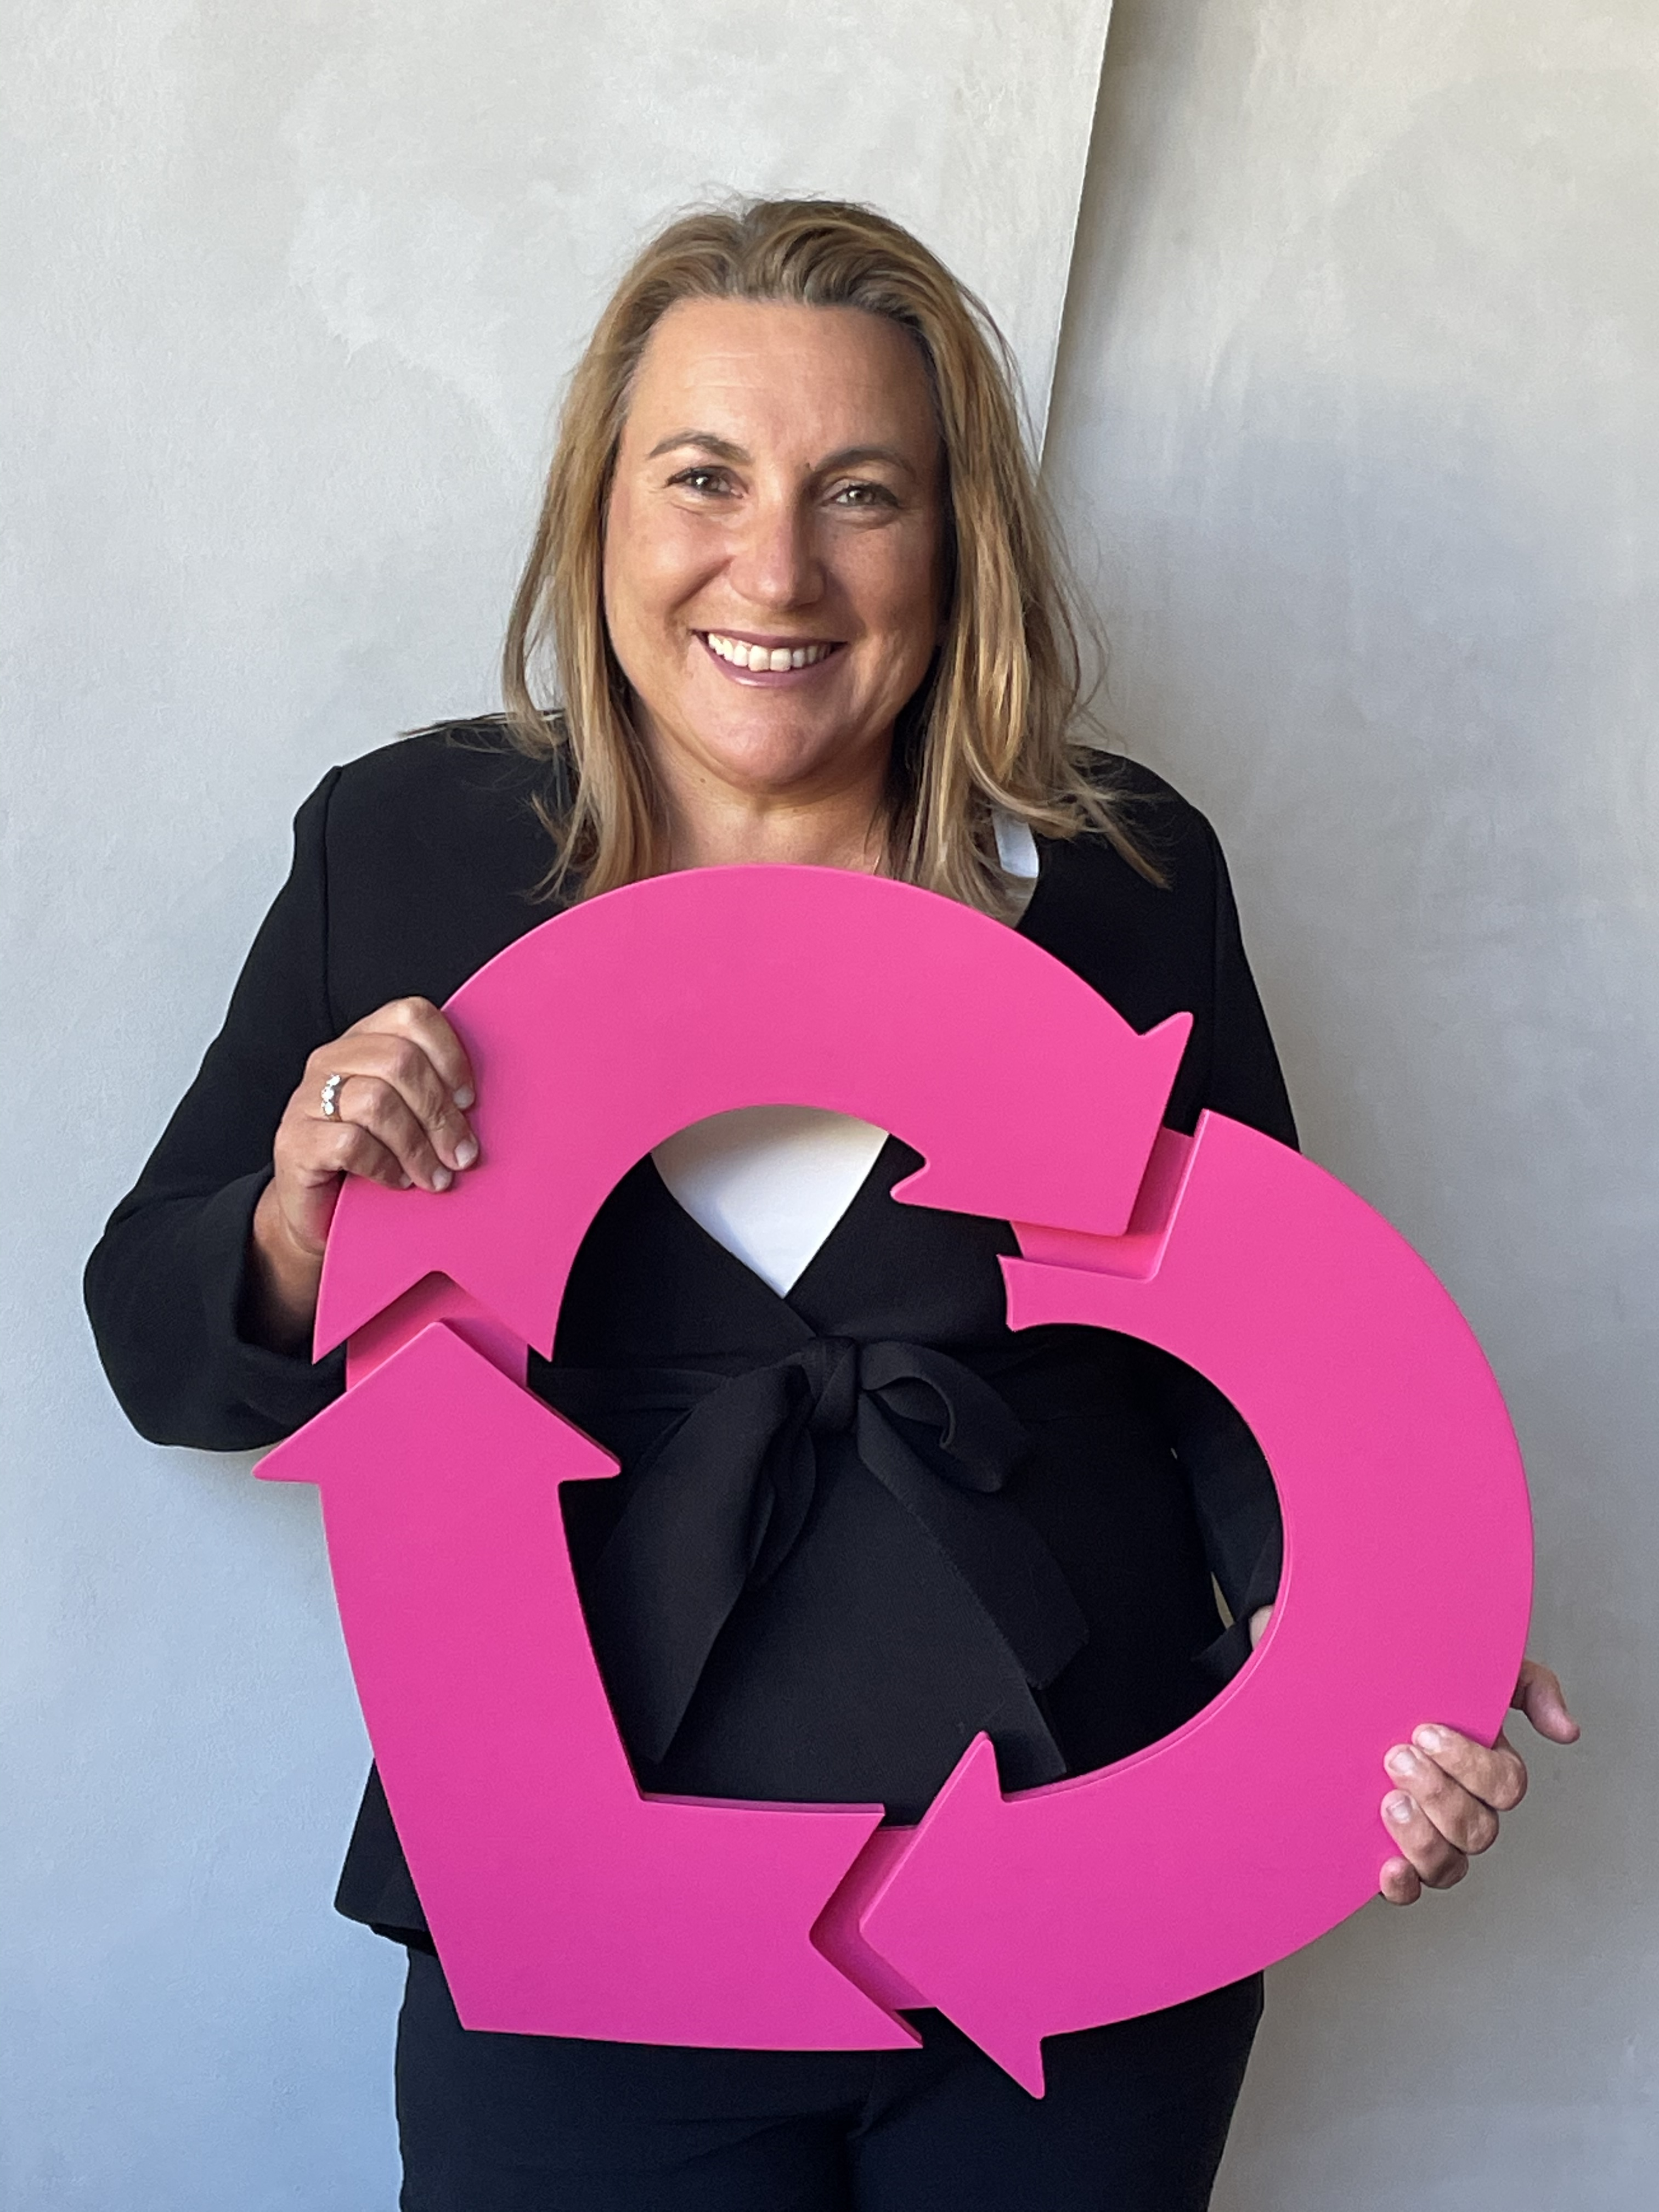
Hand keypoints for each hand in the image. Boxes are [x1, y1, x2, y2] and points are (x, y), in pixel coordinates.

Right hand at [246, 997, 476, 1349]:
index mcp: (364, 1042)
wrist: (318, 1211)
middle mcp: (331, 1060)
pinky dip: (385, 1166)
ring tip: (435, 1177)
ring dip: (418, 1146)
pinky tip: (398, 1182)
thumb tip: (486, 1105)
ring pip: (377, 1102)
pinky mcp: (295, 1142)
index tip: (469, 1101)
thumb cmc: (374, 1159)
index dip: (449, 1055)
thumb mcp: (408, 1116)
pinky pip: (351, 1143)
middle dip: (440, 1112)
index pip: (411, 1016)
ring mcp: (307, 1099)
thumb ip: (435, 1094)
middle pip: (399, 1061)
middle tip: (462, 1154)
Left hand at [1245, 1613, 1579, 1906]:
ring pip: (1449, 1865)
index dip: (1469, 1764)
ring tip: (1388, 1801)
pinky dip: (1402, 1885)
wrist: (1344, 1697)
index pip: (1505, 1786)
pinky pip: (1410, 1890)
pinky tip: (1388, 1867)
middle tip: (1397, 1758)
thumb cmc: (1415, 1686)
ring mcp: (1431, 1839)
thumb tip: (1566, 1730)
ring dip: (1422, 1837)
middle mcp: (1465, 1812)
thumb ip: (1528, 1688)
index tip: (1424, 1732)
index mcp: (1486, 1772)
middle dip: (1439, 1794)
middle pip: (1479, 1830)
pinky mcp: (1394, 1858)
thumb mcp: (1471, 1668)